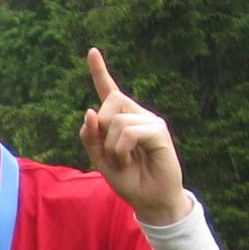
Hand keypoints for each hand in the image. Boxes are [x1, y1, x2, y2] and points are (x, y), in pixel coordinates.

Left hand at [81, 49, 188, 224]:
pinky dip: (121, 149)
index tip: (91, 51)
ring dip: (111, 146)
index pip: (110, 91)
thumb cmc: (128, 179)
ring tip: (123, 160)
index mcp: (122, 119)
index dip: (100, 72)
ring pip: (116, 120)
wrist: (149, 199)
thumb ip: (90, 137)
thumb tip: (89, 110)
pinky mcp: (158, 131)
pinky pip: (128, 132)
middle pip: (109, 103)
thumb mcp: (100, 160)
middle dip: (100, 129)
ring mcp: (150, 121)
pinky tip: (129, 159)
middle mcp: (138, 115)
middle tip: (110, 152)